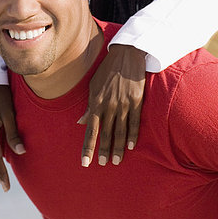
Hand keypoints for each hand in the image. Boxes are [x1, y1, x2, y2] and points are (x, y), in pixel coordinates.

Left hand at [78, 44, 145, 166]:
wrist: (126, 54)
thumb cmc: (107, 70)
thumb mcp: (93, 85)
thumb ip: (89, 105)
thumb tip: (80, 122)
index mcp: (96, 102)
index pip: (90, 130)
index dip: (87, 147)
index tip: (85, 162)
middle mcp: (109, 105)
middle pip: (105, 133)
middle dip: (103, 150)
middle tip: (102, 164)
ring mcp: (123, 104)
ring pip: (120, 131)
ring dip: (117, 147)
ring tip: (116, 160)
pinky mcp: (136, 101)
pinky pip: (134, 122)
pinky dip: (132, 135)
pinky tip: (130, 146)